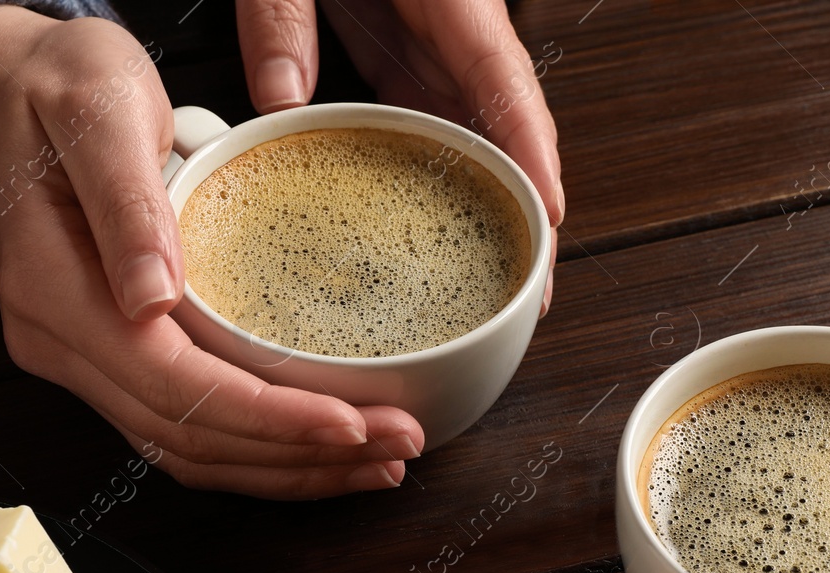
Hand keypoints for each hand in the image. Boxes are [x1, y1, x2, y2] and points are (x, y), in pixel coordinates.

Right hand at [0, 6, 421, 498]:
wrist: (1, 99)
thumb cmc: (52, 86)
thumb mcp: (95, 104)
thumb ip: (126, 197)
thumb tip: (152, 295)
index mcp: (55, 291)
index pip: (174, 386)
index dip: (266, 417)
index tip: (350, 423)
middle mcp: (63, 345)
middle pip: (189, 438)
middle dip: (298, 455)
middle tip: (394, 447)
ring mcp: (85, 362)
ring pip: (189, 451)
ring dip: (286, 468)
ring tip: (376, 461)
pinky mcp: (114, 363)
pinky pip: (187, 429)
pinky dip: (258, 449)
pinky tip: (319, 446)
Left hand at [236, 0, 562, 313]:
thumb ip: (282, 16)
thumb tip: (279, 99)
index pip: (503, 80)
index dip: (532, 152)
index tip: (550, 214)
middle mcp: (457, 20)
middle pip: (509, 120)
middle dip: (529, 205)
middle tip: (533, 288)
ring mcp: (439, 35)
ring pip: (482, 126)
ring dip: (497, 200)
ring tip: (503, 280)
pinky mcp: (411, 43)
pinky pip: (441, 114)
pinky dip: (452, 172)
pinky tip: (447, 227)